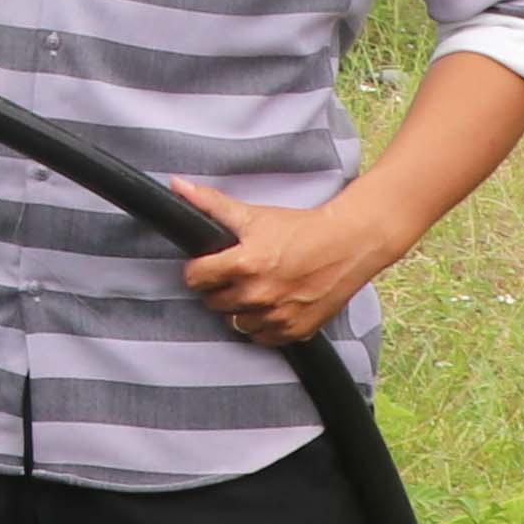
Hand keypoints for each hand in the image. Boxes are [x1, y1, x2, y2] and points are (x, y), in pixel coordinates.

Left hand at [173, 179, 418, 346]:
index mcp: (243, 264)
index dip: (198, 270)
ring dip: (240, 309)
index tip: (208, 266)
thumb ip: (210, 203)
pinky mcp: (296, 330)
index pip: (195, 278)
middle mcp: (258, 294)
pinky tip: (271, 306)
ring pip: (236, 322)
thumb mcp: (253, 215)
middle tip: (236, 275)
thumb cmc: (300, 228)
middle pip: (214, 302)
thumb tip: (176, 185)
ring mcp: (277, 316)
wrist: (348, 244)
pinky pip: (262, 338)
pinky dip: (263, 325)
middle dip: (219, 289)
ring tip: (255, 290)